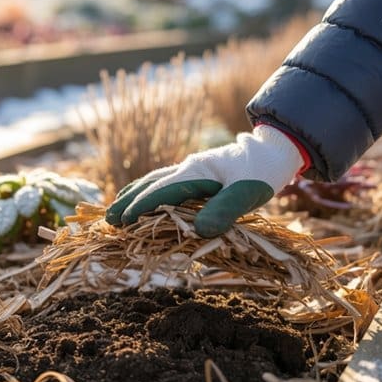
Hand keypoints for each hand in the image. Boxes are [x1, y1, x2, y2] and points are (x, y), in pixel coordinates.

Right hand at [105, 125, 305, 236]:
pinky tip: (144, 201)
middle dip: (129, 202)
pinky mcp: (197, 175)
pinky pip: (165, 183)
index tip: (124, 222)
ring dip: (134, 196)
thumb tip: (200, 231)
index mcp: (196, 172)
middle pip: (151, 184)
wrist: (273, 151)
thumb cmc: (262, 171)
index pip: (162, 191)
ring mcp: (191, 170)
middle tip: (108, 220)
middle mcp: (188, 168)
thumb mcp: (247, 192)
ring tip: (115, 211)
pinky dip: (148, 192)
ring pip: (154, 182)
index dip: (142, 207)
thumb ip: (224, 210)